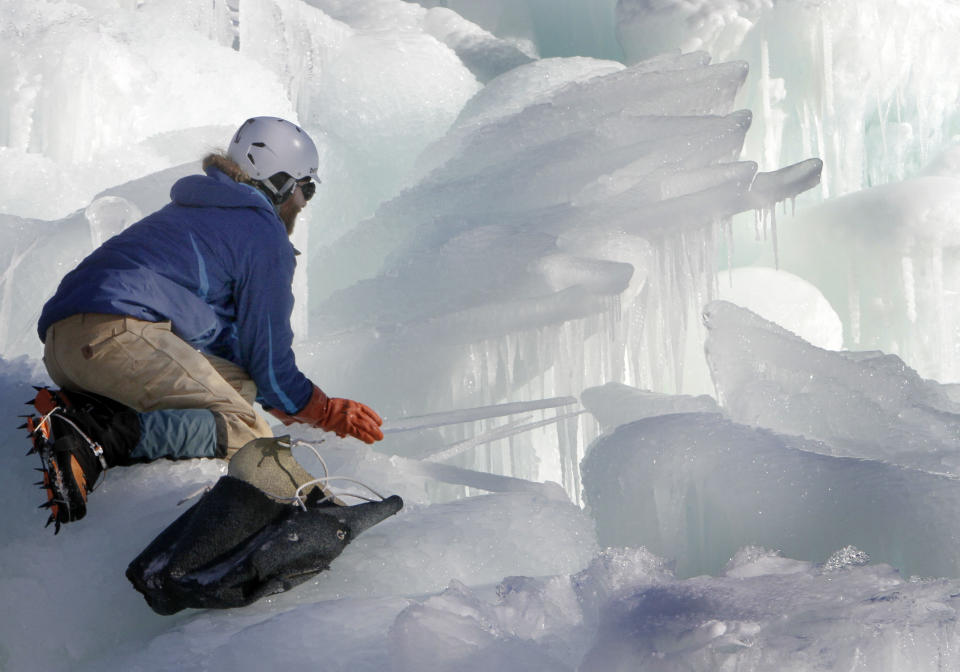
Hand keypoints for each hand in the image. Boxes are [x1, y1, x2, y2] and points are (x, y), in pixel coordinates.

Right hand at [267, 385, 383, 443]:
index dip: (374, 416)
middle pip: (368, 420)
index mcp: (352, 404)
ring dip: (373, 433)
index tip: (379, 422)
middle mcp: (353, 410)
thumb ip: (344, 414)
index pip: (367, 410)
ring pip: (366, 427)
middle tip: (381, 434)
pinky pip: (359, 433)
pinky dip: (365, 437)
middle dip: (375, 427)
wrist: (319, 409)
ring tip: (378, 438)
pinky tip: (370, 441)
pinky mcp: (346, 426)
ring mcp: (351, 418)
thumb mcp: (337, 406)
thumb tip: (345, 427)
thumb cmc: (324, 408)